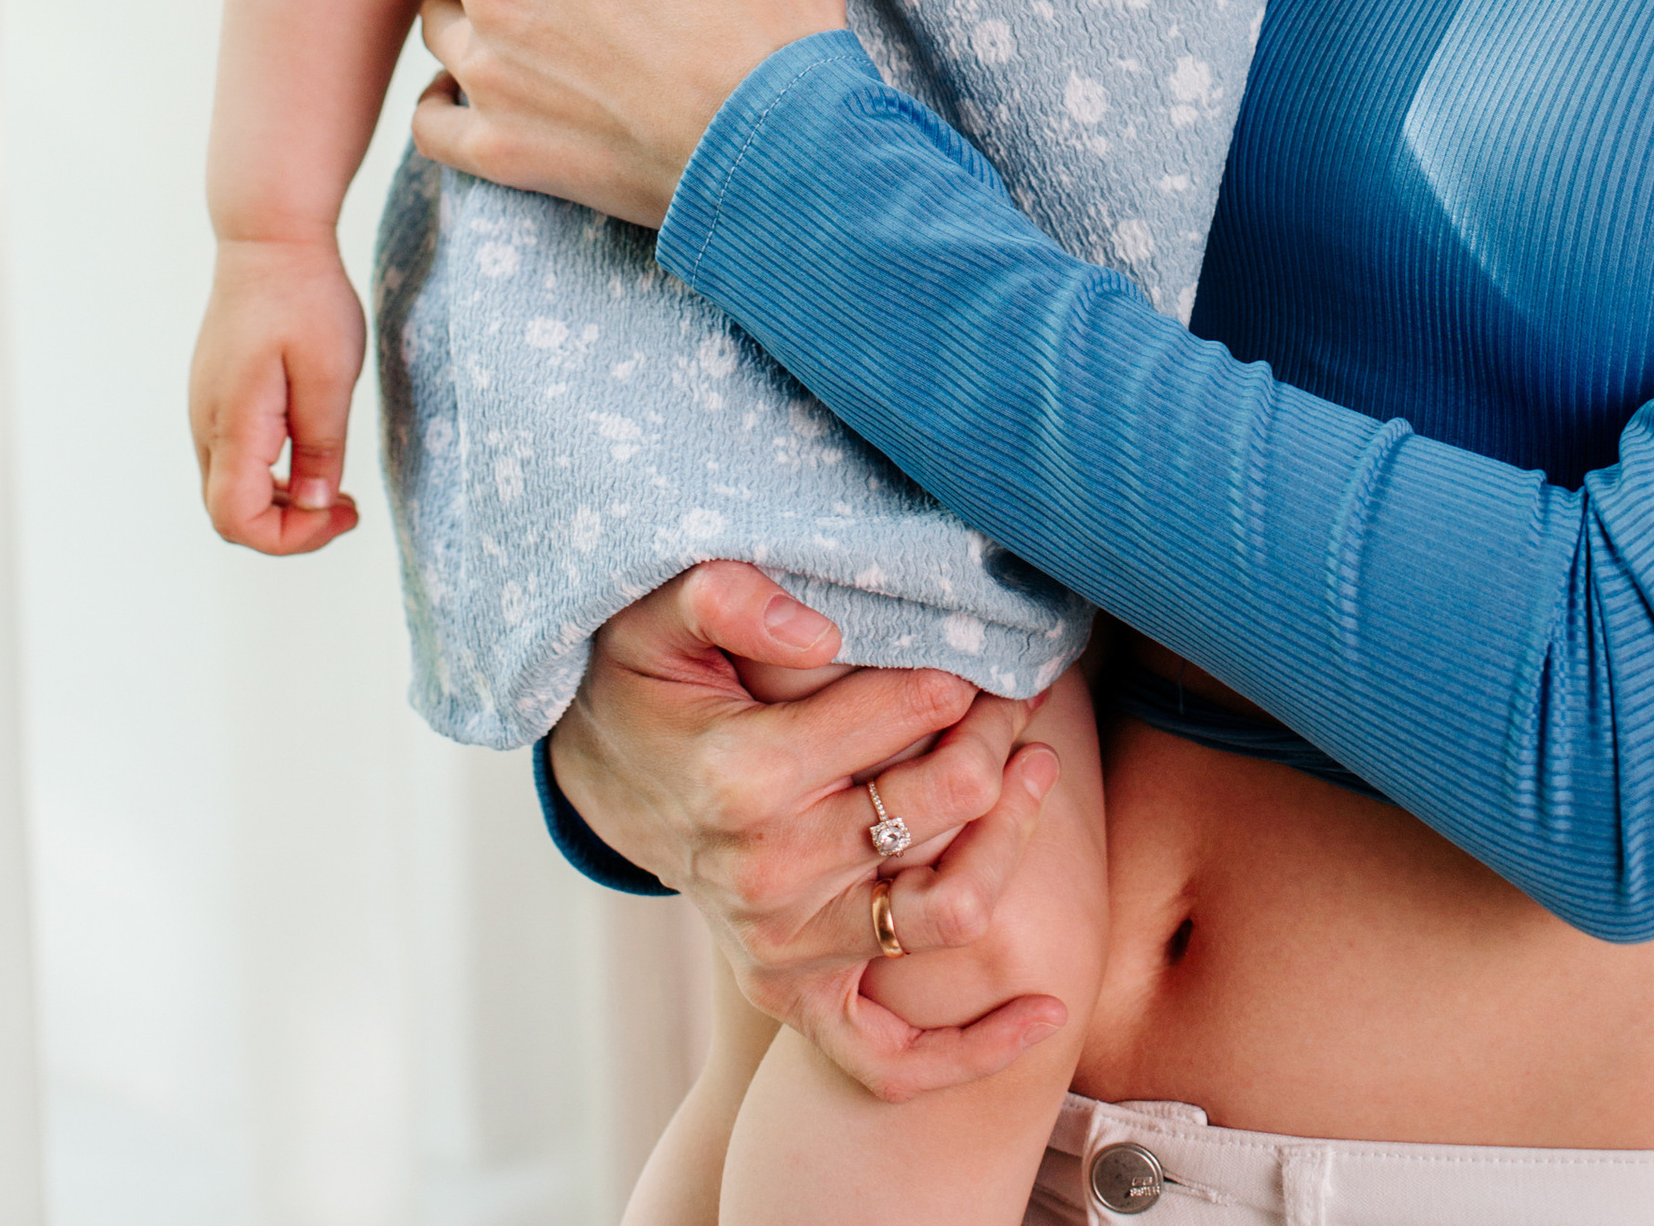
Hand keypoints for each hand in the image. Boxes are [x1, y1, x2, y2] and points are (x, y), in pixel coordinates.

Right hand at [190, 234, 365, 551]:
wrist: (267, 238)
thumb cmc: (304, 297)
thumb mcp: (330, 371)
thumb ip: (321, 444)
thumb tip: (317, 506)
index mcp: (233, 425)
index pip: (237, 520)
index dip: (290, 537)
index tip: (342, 513)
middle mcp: (206, 426)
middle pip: (229, 514)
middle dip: (290, 527)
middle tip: (347, 508)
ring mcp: (206, 411)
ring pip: (230, 488)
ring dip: (282, 503)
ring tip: (337, 489)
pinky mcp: (217, 397)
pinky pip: (234, 458)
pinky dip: (271, 475)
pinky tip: (311, 453)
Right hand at [547, 561, 1071, 1099]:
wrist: (608, 779)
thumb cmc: (650, 684)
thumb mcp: (657, 618)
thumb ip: (724, 596)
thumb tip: (820, 625)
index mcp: (744, 775)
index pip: (902, 715)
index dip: (961, 676)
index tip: (988, 653)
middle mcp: (769, 873)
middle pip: (939, 806)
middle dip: (996, 740)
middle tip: (1018, 696)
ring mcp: (784, 947)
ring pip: (946, 910)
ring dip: (1011, 841)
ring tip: (1037, 770)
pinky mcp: (792, 995)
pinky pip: (890, 1057)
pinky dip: (971, 1053)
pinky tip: (1045, 1012)